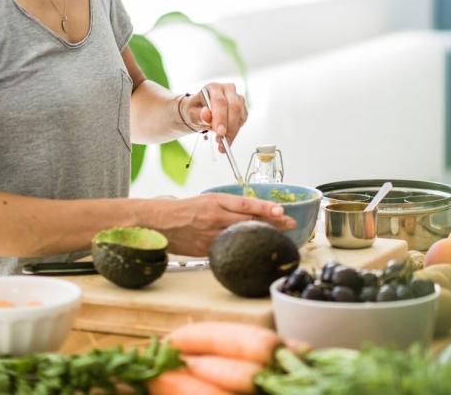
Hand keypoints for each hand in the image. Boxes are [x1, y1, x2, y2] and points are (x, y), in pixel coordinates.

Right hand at [145, 193, 295, 256]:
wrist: (159, 222)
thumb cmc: (184, 209)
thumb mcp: (207, 200)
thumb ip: (228, 206)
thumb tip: (253, 212)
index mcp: (215, 201)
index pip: (245, 203)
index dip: (265, 207)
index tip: (282, 210)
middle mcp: (215, 217)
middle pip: (249, 221)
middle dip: (272, 222)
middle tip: (290, 223)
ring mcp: (211, 235)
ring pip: (242, 235)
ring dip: (262, 235)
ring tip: (280, 235)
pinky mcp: (206, 249)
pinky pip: (229, 248)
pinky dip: (243, 248)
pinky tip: (255, 249)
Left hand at [184, 83, 246, 152]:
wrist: (200, 112)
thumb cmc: (195, 110)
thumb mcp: (192, 113)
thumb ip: (198, 115)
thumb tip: (206, 115)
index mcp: (214, 87)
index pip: (220, 101)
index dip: (221, 117)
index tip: (220, 131)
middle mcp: (228, 90)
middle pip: (234, 107)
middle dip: (229, 126)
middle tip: (222, 140)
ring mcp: (237, 99)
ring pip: (240, 115)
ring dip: (232, 132)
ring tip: (221, 143)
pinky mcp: (242, 109)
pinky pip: (242, 121)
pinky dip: (235, 133)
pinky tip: (226, 140)